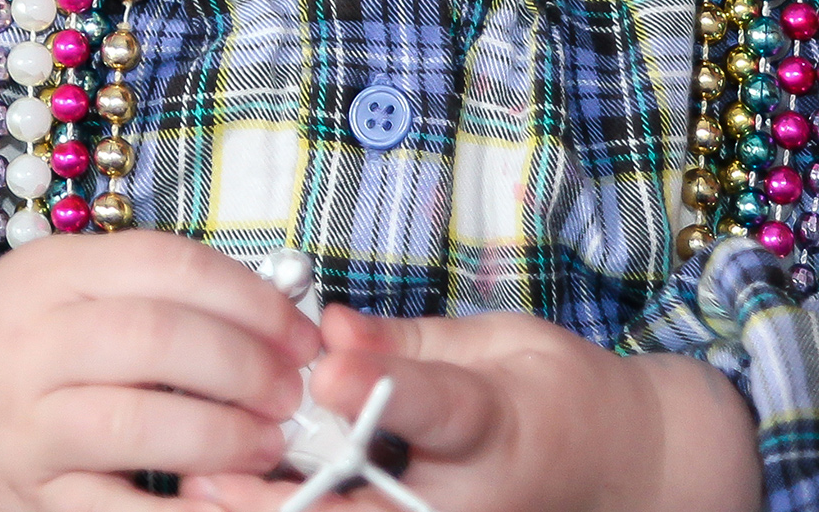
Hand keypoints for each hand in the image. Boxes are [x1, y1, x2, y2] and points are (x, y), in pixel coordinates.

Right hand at [0, 230, 319, 511]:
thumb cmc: (29, 326)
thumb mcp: (79, 277)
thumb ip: (165, 287)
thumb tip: (278, 317)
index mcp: (56, 274)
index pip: (167, 267)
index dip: (249, 297)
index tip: (301, 330)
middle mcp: (34, 344)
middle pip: (156, 339)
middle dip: (243, 364)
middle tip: (292, 390)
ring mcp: (28, 426)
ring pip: (136, 425)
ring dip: (222, 435)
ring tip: (269, 442)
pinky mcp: (30, 497)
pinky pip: (114, 511)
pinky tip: (227, 501)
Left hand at [183, 306, 758, 511]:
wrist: (619, 470)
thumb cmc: (557, 396)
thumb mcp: (500, 343)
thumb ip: (409, 341)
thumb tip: (331, 325)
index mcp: (498, 429)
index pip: (438, 407)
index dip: (381, 383)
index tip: (329, 358)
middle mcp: (468, 501)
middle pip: (369, 510)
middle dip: (283, 493)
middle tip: (206, 466)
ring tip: (199, 490)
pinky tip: (237, 497)